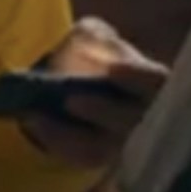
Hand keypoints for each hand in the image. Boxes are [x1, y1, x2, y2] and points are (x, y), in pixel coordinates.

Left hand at [21, 17, 167, 171]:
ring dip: (71, 132)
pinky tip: (35, 122)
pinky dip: (56, 139)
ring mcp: (123, 141)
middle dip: (102, 111)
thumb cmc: (93, 55)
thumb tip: (84, 48)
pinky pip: (80, 155)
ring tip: (39, 115)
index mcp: (151, 82)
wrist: (76, 84)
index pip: (155, 82)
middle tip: (71, 100)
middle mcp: (145, 117)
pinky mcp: (99, 156)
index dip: (136, 77)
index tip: (111, 69)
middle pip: (130, 121)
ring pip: (103, 145)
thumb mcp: (93, 36)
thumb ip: (93, 36)